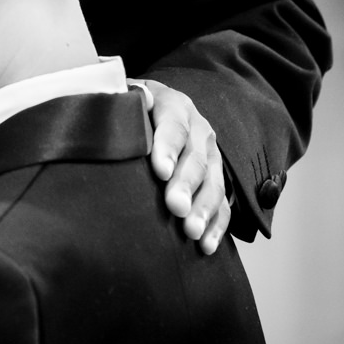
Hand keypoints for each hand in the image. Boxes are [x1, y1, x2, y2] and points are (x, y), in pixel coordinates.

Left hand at [137, 79, 229, 254]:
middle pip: (195, 158)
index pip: (173, 124)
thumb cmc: (126, 109)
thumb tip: (119, 101)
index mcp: (173, 104)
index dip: (168, 147)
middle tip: (176, 208)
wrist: (148, 110)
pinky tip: (205, 245)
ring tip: (191, 232)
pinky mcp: (216, 178)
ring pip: (213, 182)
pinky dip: (216, 225)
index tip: (160, 171)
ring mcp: (210, 155)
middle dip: (186, 185)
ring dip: (204, 209)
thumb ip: (120, 102)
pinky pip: (223, 204)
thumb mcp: (122, 98)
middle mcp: (198, 128)